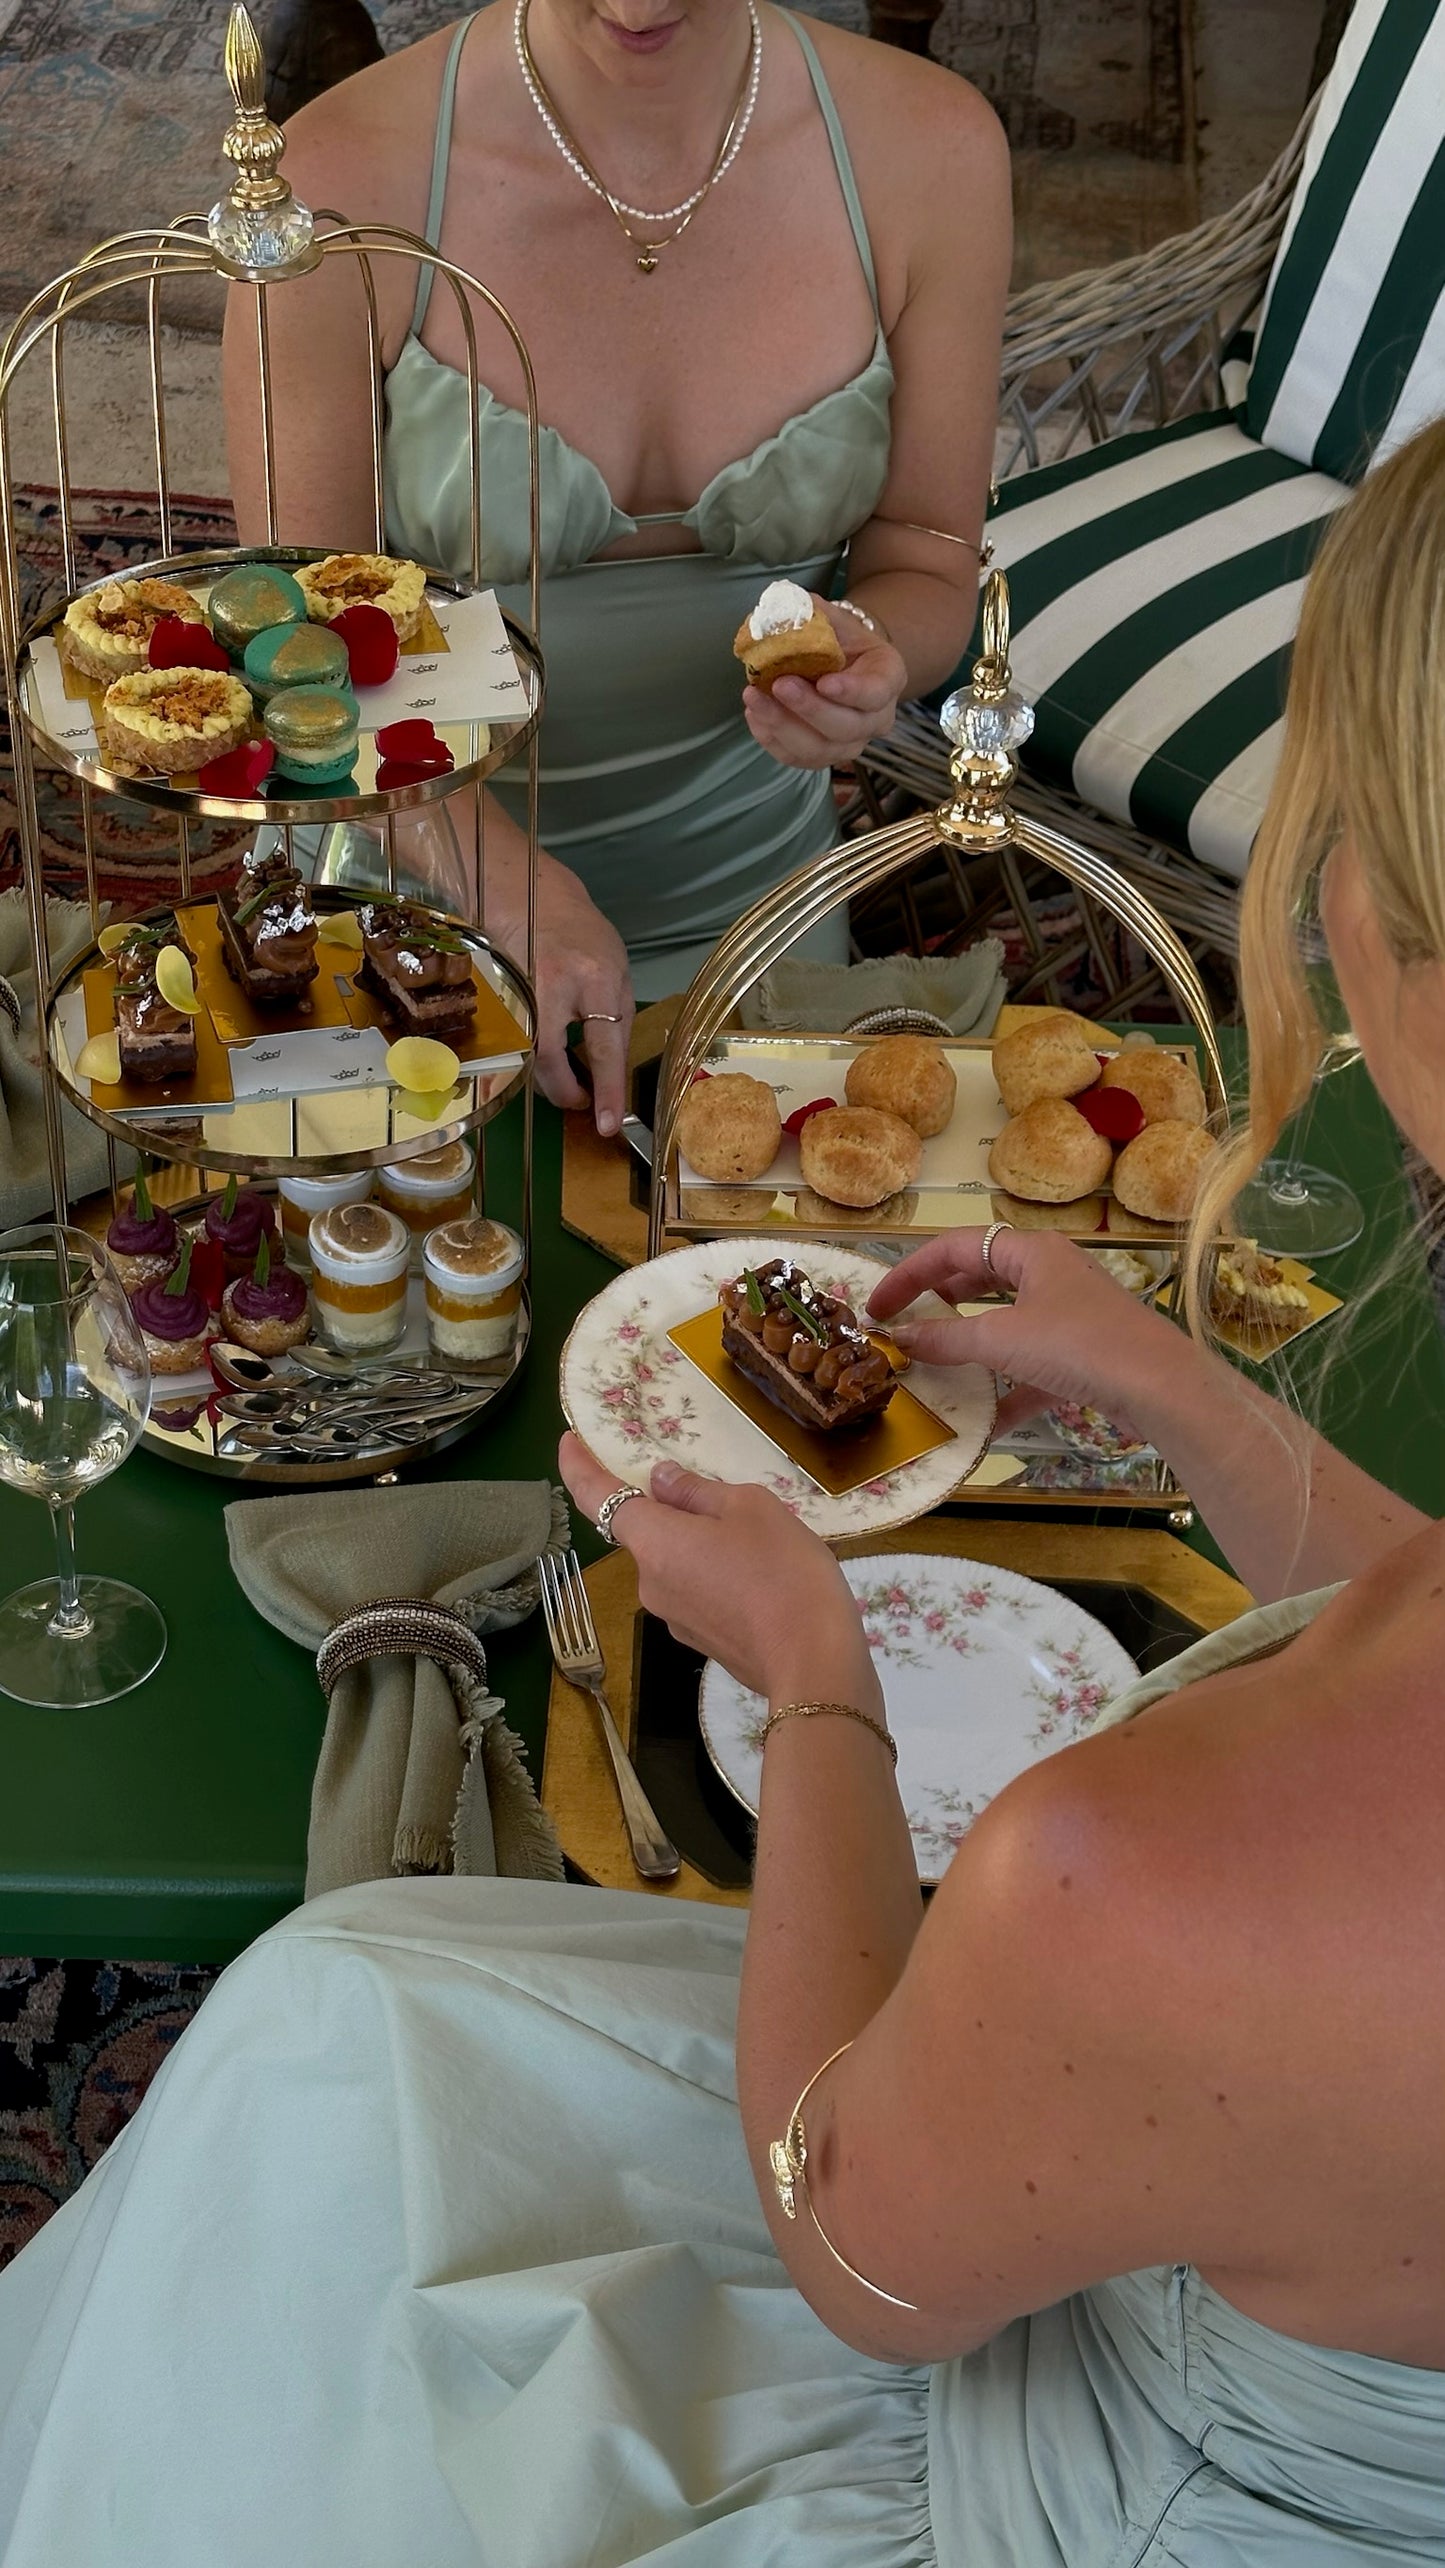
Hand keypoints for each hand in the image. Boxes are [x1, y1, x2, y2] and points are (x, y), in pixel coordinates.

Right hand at [497, 853, 633, 1135]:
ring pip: (524, 1054)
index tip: (608, 1125)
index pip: (606, 1046)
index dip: (607, 1090)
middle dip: (564, 1092)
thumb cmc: (582, 934)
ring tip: (562, 1079)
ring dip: (544, 1078)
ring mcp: (517, 988)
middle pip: (551, 1058)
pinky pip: (509, 1041)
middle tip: (578, 1104)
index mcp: (597, 978)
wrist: (530, 893)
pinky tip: (537, 1057)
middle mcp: (555, 983)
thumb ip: (615, 1017)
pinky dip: (525, 1057)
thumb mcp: (616, 969)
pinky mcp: (492, 993)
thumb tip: (612, 1072)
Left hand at [558, 1434, 878, 1705]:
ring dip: (701, 1546)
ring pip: (676, 1563)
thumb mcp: (750, 1508)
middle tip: (729, 1502)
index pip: (596, 1496)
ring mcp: (672, 1618)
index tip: (568, 1440)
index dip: (578, 1465)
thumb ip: (697, 1491)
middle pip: (647, 1532)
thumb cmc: (782, 1571)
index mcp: (654, 1541)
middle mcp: (649, 1581)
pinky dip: (714, 1577)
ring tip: (761, 1545)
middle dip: (676, 1513)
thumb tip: (659, 1480)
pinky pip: (696, 1593)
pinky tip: (761, 1580)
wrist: (814, 1662)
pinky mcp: (699, 1641)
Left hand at [743, 598, 906, 771]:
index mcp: (888, 677)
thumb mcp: (833, 618)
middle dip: (809, 709)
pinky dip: (772, 739)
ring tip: (754, 698)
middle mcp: (876, 718)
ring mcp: (851, 743)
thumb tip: (781, 608)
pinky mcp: (823, 756)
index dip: (851, 692)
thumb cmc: (838, 638)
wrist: (839, 662)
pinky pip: (797, 759)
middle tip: (779, 684)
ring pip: (820, 750)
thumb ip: (812, 613)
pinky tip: (755, 713)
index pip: (876, 692)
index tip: (824, 682)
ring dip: (783, 726)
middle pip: (846, 727)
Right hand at [867, 1227, 1185, 1435]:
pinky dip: (1005, 1390)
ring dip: (969, 1346)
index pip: (954, 1247)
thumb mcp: (1003, 1340)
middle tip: (901, 1327)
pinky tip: (982, 1423)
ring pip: (1005, 1323)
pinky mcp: (1083, 1356)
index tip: (876, 1307)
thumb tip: (899, 1338)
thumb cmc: (1079, 1345)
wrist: (1160, 1388)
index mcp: (1030, 1252)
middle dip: (938, 1302)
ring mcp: (1069, 1315)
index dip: (908, 1274)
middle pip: (980, 1278)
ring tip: (932, 1365)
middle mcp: (1050, 1274)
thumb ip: (946, 1340)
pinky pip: (1031, 1368)